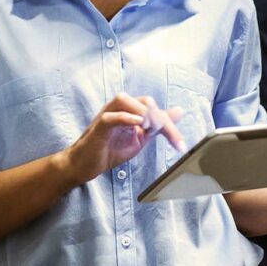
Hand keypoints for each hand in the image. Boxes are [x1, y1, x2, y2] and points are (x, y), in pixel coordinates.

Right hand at [63, 93, 183, 184]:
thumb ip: (158, 125)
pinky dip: (125, 118)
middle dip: (160, 119)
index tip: (180, 146)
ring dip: (143, 113)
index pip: (156, 109)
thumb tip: (180, 111)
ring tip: (149, 129)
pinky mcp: (99, 126)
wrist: (86, 164)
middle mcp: (119, 107)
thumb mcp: (141, 138)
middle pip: (146, 101)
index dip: (171, 127)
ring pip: (126, 100)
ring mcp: (108, 114)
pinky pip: (111, 116)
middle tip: (165, 137)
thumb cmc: (110, 149)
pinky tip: (138, 125)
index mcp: (131, 109)